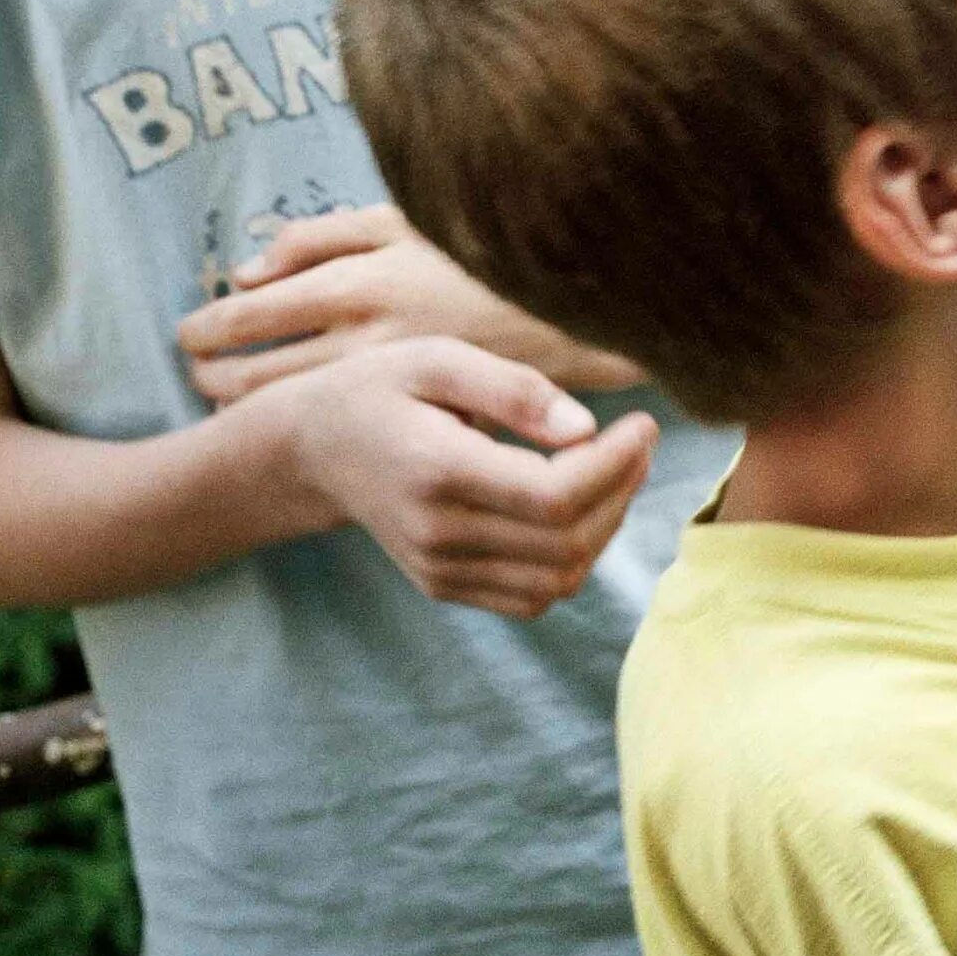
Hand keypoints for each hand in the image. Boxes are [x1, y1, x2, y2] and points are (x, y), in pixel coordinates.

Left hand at [179, 204, 646, 402]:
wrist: (578, 302)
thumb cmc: (485, 247)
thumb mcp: (401, 220)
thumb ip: (320, 238)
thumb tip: (247, 270)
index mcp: (357, 281)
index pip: (251, 313)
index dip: (207, 328)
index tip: (188, 334)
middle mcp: (365, 338)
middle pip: (254, 372)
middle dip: (211, 376)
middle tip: (194, 375)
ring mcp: (389, 384)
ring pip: (288, 407)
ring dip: (244, 405)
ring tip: (224, 400)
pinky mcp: (416, 416)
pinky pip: (338, 425)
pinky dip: (299, 424)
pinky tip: (290, 421)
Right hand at [243, 336, 660, 617]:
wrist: (312, 448)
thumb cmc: (380, 388)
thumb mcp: (438, 359)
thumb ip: (515, 389)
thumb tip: (585, 428)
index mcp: (437, 471)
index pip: (554, 496)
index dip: (616, 465)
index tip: (643, 424)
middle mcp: (438, 533)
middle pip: (567, 542)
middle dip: (622, 492)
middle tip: (638, 444)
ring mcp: (439, 570)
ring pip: (558, 579)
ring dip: (605, 529)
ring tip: (616, 472)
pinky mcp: (445, 586)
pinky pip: (533, 596)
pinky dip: (572, 559)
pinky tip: (578, 508)